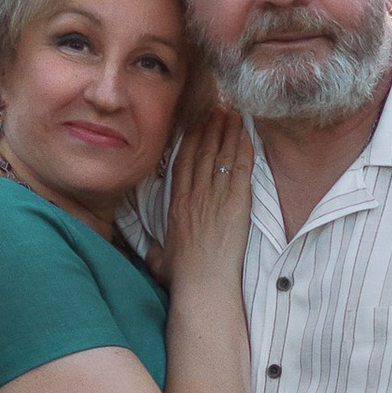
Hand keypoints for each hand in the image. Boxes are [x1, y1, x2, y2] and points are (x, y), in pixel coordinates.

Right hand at [165, 107, 253, 274]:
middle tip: (216, 108)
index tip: (194, 123)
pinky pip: (241, 169)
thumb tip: (144, 248)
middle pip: (202, 152)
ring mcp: (216, 197)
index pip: (183, 163)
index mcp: (177, 204)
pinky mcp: (237, 204)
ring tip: (232, 112)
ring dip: (227, 131)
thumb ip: (152, 249)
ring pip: (221, 155)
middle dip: (209, 127)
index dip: (189, 140)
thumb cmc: (182, 277)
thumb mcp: (158, 260)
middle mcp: (195, 195)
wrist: (202, 284)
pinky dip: (244, 149)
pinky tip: (247, 133)